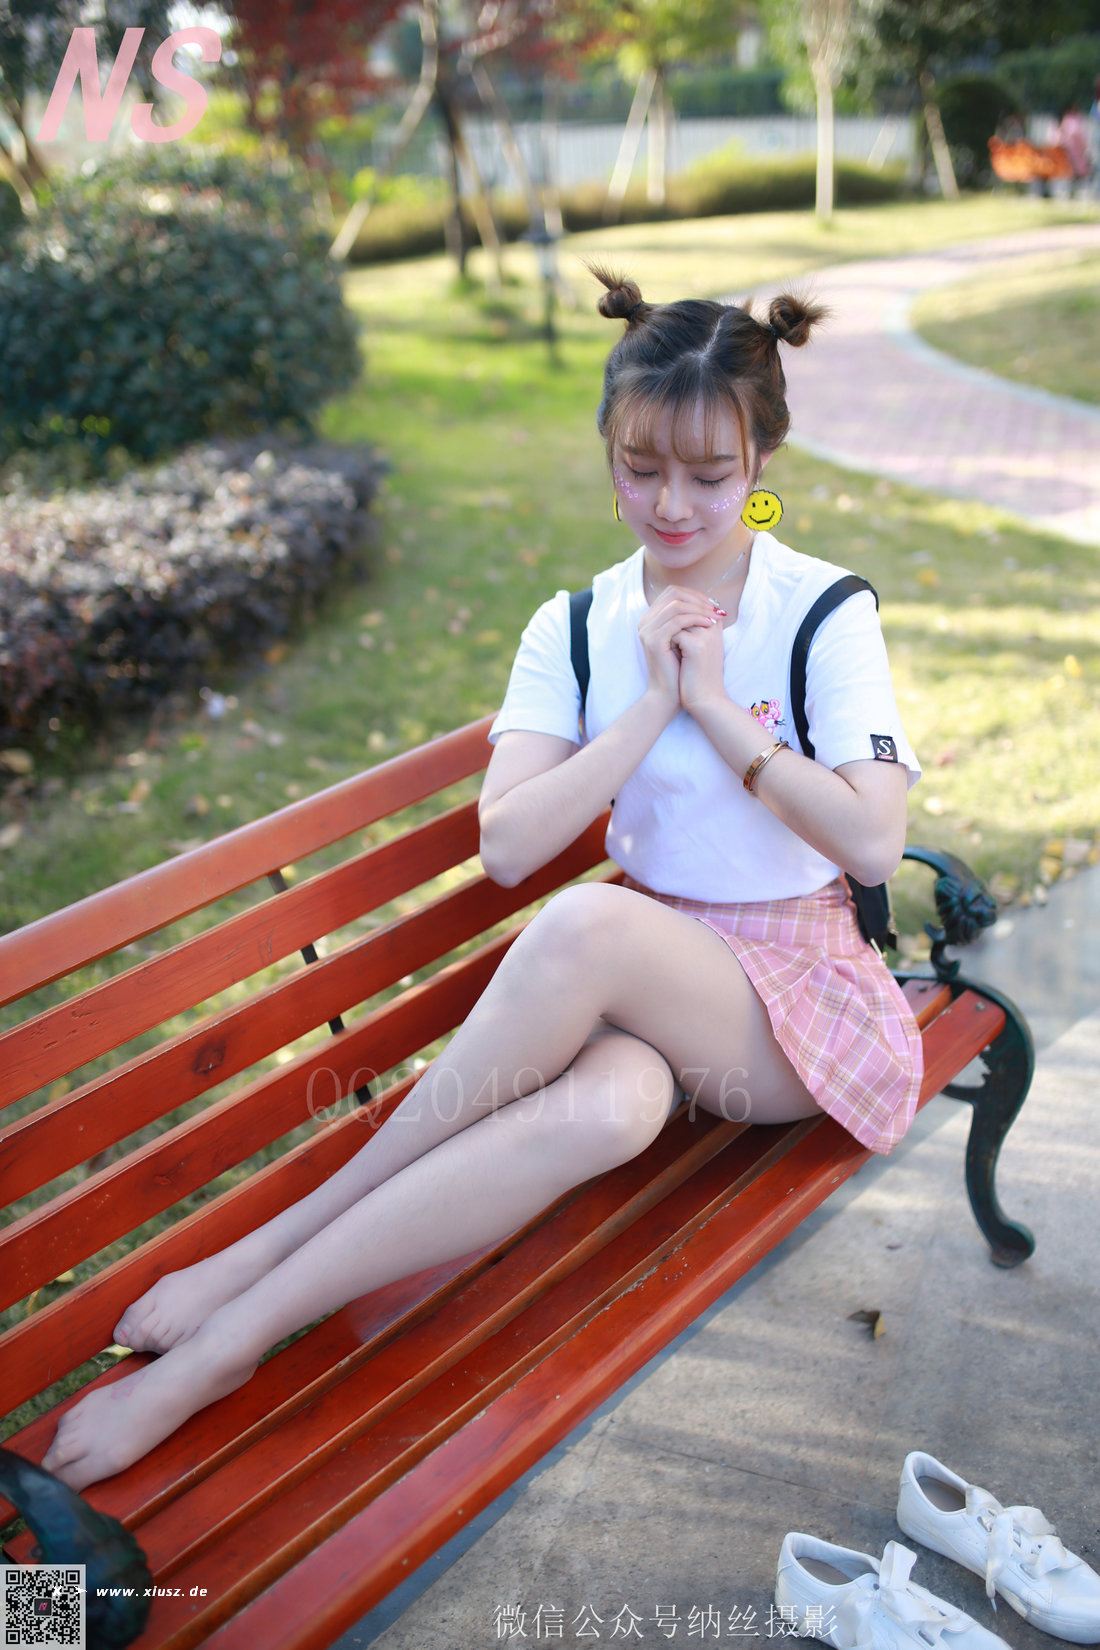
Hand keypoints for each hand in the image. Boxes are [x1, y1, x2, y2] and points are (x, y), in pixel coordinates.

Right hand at [637, 584, 718, 704]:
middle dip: (697, 599)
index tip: (712, 604)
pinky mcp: (653, 640)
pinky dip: (695, 619)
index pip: (673, 593)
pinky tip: (709, 624)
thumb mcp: (686, 638)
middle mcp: (645, 621)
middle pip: (673, 594)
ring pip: (676, 605)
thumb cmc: (679, 667)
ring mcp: (646, 630)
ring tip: (715, 616)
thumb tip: (711, 600)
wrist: (668, 693)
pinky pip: (677, 621)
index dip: (694, 595)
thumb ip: (691, 618)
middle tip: (715, 608)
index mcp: (651, 618)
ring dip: (699, 608)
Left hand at [675, 607, 727, 713]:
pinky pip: (674, 632)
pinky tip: (674, 657)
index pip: (692, 601)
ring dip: (669, 632)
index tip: (671, 631)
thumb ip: (690, 628)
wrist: (704, 699)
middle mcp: (713, 626)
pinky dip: (669, 643)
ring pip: (677, 618)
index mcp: (714, 624)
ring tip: (673, 650)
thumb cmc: (698, 674)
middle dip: (670, 621)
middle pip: (683, 607)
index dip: (676, 611)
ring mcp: (706, 635)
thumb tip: (671, 612)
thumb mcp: (697, 647)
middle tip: (670, 641)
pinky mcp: (697, 646)